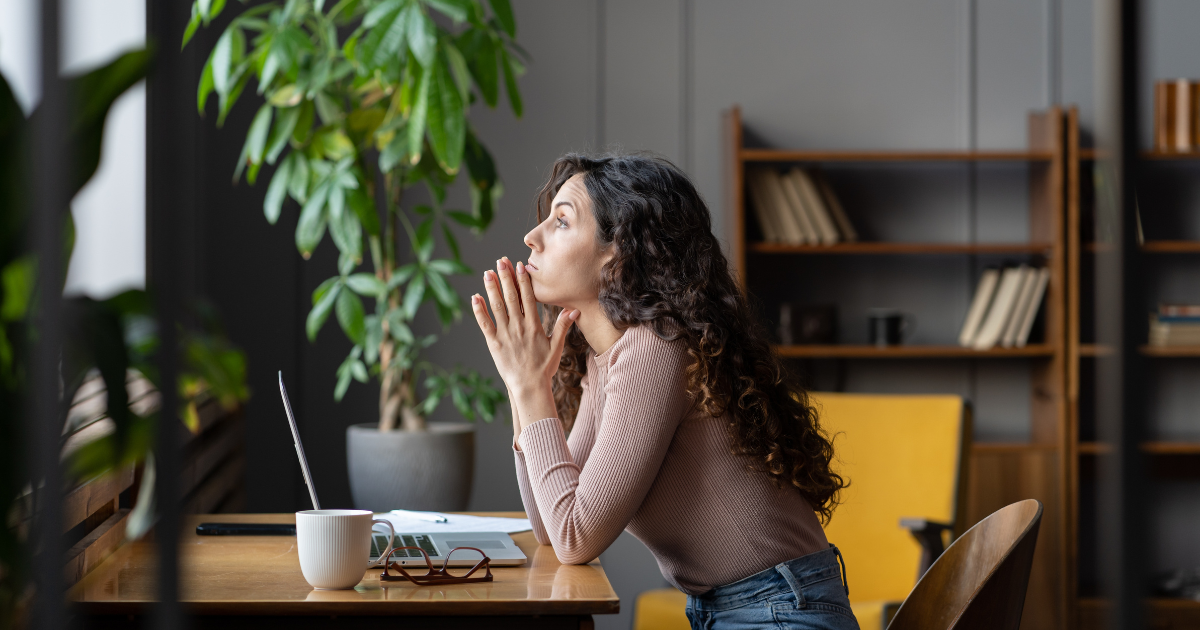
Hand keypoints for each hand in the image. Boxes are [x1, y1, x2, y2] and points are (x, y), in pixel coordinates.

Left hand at [471, 257, 577, 401]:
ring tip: (488, 273)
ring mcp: (505, 335)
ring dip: (491, 289)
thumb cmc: (544, 368)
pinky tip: (475, 297)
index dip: (523, 281)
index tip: (520, 265)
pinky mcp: (494, 343)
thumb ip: (563, 326)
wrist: (529, 387)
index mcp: (534, 326)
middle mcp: (519, 327)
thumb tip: (574, 310)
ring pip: (497, 307)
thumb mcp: (557, 346)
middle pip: (511, 297)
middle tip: (501, 260)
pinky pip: (485, 324)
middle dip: (505, 277)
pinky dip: (479, 310)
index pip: (528, 298)